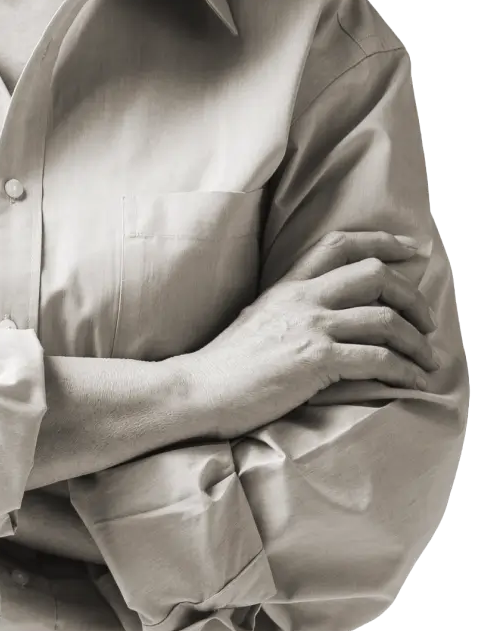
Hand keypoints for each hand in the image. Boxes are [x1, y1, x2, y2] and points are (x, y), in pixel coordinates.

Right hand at [180, 231, 439, 440]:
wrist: (201, 389)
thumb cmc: (228, 365)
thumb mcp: (260, 319)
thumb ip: (293, 310)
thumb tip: (329, 317)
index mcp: (288, 285)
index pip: (340, 244)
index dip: (382, 241)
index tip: (412, 250)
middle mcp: (303, 297)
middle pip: (375, 275)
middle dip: (412, 296)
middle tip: (427, 320)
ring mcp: (310, 326)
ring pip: (385, 318)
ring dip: (417, 341)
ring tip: (428, 358)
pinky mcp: (317, 358)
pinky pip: (378, 358)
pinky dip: (405, 369)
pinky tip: (414, 381)